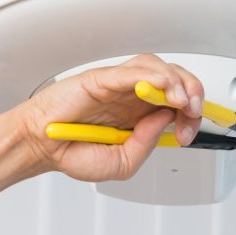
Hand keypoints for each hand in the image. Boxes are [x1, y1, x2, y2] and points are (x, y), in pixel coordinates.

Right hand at [17, 54, 203, 181]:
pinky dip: (153, 76)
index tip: (187, 134)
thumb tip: (164, 119)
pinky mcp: (103, 78)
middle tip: (193, 112)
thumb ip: (146, 145)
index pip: (178, 106)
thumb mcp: (122, 164)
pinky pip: (134, 70)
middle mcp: (133, 98)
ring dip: (177, 83)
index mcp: (141, 117)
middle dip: (193, 95)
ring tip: (181, 102)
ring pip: (159, 69)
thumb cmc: (75, 153)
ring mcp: (120, 86)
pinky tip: (163, 87)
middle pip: (175, 82)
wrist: (42, 147)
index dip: (191, 117)